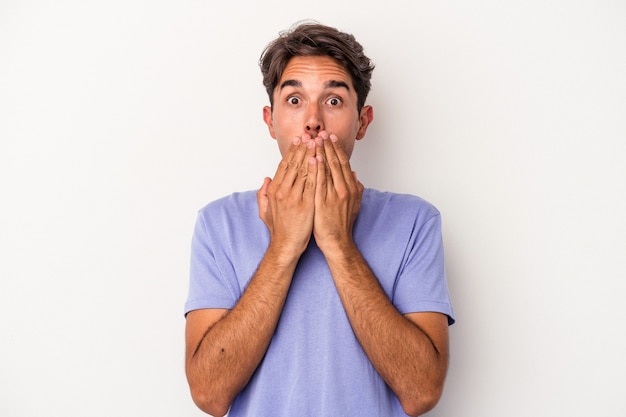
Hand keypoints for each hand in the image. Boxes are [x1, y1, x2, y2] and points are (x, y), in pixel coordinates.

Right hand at [258, 135, 317, 257]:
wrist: (286, 245)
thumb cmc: (279, 229)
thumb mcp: (265, 210)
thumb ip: (263, 194)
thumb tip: (266, 179)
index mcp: (274, 191)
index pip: (284, 166)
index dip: (292, 152)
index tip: (298, 141)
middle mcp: (283, 192)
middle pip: (294, 164)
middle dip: (302, 148)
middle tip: (309, 135)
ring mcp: (294, 198)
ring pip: (303, 171)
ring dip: (309, 154)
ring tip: (316, 142)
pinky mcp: (306, 205)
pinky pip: (312, 183)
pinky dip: (315, 170)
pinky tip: (319, 160)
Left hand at [312, 131, 363, 252]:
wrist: (337, 242)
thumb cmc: (342, 224)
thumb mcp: (354, 204)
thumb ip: (356, 188)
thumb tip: (354, 174)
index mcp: (350, 188)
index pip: (342, 164)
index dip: (336, 149)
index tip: (330, 138)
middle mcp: (344, 189)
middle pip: (335, 163)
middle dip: (328, 146)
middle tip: (322, 132)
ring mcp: (334, 196)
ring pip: (327, 169)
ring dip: (321, 153)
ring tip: (316, 139)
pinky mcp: (323, 203)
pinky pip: (319, 182)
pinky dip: (317, 169)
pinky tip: (314, 158)